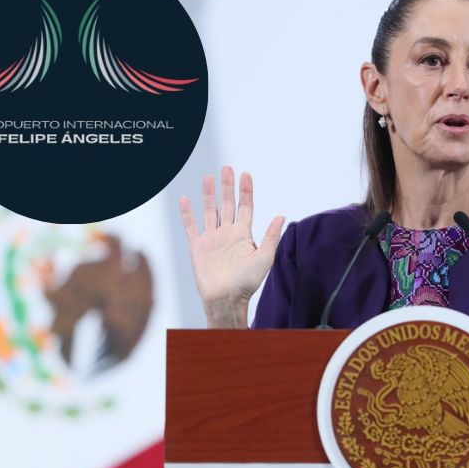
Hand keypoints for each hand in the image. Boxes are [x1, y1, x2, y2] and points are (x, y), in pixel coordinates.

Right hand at [179, 166, 284, 327]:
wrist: (226, 299)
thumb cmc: (247, 283)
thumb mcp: (264, 258)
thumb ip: (270, 236)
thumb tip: (282, 216)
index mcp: (244, 234)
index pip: (245, 207)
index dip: (246, 191)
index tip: (245, 174)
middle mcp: (228, 233)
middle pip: (227, 204)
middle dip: (227, 186)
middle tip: (227, 168)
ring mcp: (212, 239)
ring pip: (210, 211)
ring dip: (209, 194)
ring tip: (208, 177)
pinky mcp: (198, 247)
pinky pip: (191, 226)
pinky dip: (187, 213)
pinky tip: (186, 199)